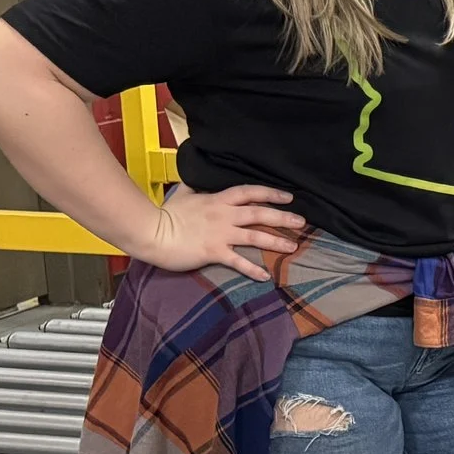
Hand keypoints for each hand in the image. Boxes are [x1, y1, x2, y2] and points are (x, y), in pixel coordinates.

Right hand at [133, 184, 305, 283]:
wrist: (151, 231)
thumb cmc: (165, 214)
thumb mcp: (182, 195)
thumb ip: (194, 188)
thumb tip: (195, 177)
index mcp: (218, 200)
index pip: (250, 192)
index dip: (271, 193)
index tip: (288, 196)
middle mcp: (224, 215)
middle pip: (259, 213)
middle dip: (283, 217)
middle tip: (302, 222)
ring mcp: (220, 234)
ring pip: (255, 236)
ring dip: (276, 242)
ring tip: (293, 247)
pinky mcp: (213, 251)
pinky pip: (238, 261)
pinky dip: (252, 269)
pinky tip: (266, 276)